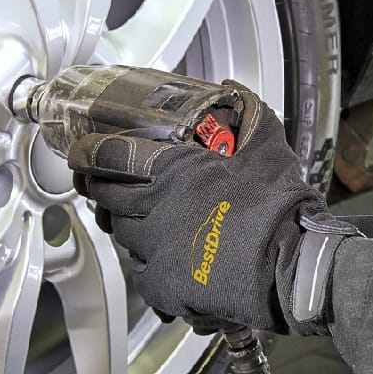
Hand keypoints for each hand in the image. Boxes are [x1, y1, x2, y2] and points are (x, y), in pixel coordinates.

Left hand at [67, 82, 325, 332]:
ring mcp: (156, 248)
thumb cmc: (278, 205)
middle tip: (95, 183)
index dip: (88, 152)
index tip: (80, 152)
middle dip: (95, 187)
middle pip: (105, 195)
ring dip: (122, 223)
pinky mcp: (164, 285)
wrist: (291, 263)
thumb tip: (234, 88)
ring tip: (130, 218)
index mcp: (173, 170)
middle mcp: (156, 209)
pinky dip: (146, 262)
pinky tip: (158, 257)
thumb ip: (246, 112)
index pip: (109, 156)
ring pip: (121, 233)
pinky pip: (141, 271)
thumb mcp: (265, 143)